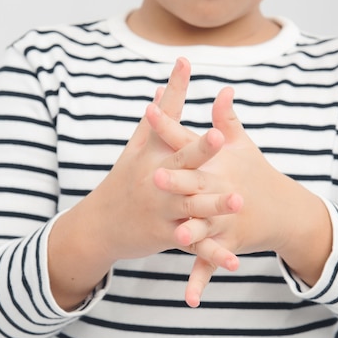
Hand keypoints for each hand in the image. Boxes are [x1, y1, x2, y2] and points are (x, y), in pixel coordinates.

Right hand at [48, 58, 241, 309]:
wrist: (99, 224)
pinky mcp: (165, 236)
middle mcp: (156, 183)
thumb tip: (170, 76)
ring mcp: (161, 211)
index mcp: (153, 158)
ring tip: (239, 201)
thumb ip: (162, 112)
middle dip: (202, 156)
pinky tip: (234, 261)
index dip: (188, 121)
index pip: (172, 134)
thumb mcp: (140, 144)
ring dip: (214, 206)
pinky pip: (194, 245)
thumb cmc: (124, 177)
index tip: (206, 106)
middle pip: (182, 170)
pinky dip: (214, 254)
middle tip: (223, 141)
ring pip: (192, 208)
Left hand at [151, 86, 331, 306]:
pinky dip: (201, 281)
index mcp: (219, 164)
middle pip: (196, 185)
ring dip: (194, 232)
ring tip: (178, 237)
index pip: (189, 142)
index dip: (168, 126)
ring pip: (206, 227)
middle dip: (177, 182)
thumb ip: (228, 119)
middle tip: (154, 176)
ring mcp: (226, 220)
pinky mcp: (228, 244)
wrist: (284, 211)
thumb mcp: (243, 146)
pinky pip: (211, 263)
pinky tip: (189, 300)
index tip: (147, 110)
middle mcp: (223, 191)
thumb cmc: (256, 174)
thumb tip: (222, 89)